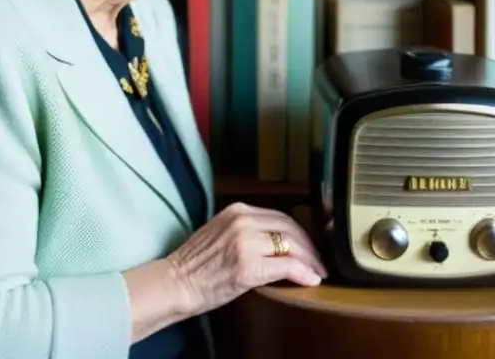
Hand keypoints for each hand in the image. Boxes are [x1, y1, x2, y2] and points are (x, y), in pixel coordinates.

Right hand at [167, 202, 327, 315]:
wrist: (175, 282)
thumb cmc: (196, 264)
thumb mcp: (222, 233)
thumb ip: (247, 230)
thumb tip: (276, 241)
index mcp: (237, 210)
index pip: (280, 216)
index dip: (300, 233)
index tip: (309, 246)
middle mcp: (243, 220)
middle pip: (290, 228)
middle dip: (309, 246)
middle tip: (319, 261)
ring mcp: (245, 242)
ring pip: (291, 245)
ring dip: (310, 260)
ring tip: (317, 271)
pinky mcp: (248, 266)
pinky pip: (286, 265)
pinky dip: (302, 272)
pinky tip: (311, 279)